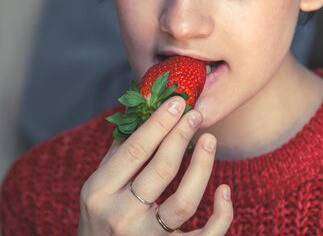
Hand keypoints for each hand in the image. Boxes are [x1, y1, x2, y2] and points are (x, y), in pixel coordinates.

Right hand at [78, 96, 232, 234]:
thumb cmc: (100, 221)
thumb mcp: (98, 188)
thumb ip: (118, 153)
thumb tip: (139, 110)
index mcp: (99, 192)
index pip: (136, 150)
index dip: (159, 124)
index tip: (177, 102)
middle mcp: (121, 216)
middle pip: (162, 169)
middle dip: (182, 136)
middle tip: (195, 115)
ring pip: (185, 201)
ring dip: (202, 166)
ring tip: (209, 140)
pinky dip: (221, 215)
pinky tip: (224, 190)